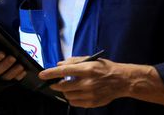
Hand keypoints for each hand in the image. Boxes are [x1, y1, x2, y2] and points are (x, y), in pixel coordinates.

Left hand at [39, 58, 163, 108]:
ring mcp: (90, 94)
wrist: (122, 81)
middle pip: (64, 86)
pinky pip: (75, 103)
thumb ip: (73, 61)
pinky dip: (71, 98)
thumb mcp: (90, 60)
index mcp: (87, 69)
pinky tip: (75, 93)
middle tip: (54, 82)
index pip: (64, 71)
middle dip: (55, 84)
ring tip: (68, 86)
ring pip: (68, 95)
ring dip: (64, 91)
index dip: (51, 73)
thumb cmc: (105, 68)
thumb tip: (59, 64)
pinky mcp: (93, 103)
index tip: (42, 75)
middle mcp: (88, 83)